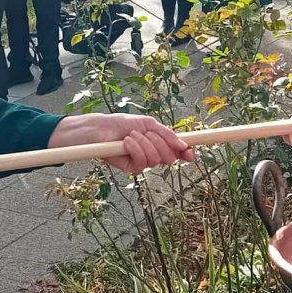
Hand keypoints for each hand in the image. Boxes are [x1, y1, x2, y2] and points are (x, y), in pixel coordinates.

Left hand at [49, 113, 195, 174]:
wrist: (100, 129)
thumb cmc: (121, 124)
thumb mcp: (147, 124)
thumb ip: (166, 134)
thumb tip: (183, 144)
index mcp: (159, 142)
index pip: (177, 151)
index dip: (186, 152)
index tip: (191, 152)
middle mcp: (152, 154)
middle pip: (169, 157)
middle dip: (161, 143)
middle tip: (147, 133)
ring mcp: (142, 162)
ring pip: (156, 160)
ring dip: (145, 144)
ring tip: (132, 136)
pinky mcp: (131, 169)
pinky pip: (142, 163)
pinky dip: (135, 149)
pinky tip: (126, 142)